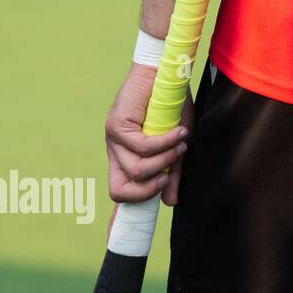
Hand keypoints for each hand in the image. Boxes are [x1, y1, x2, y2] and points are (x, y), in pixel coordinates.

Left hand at [105, 62, 193, 207]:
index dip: (129, 207)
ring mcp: (113, 139)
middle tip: (168, 177)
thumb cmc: (170, 108)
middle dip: (147, 191)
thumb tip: (169, 202)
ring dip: (165, 161)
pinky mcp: (116, 125)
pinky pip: (143, 147)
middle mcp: (115, 151)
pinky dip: (165, 143)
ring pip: (137, 170)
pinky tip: (178, 132)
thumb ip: (171, 174)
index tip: (139, 218)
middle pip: (118, 190)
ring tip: (180, 144)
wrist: (164, 74)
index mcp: (126, 158)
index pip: (119, 191)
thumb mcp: (175, 147)